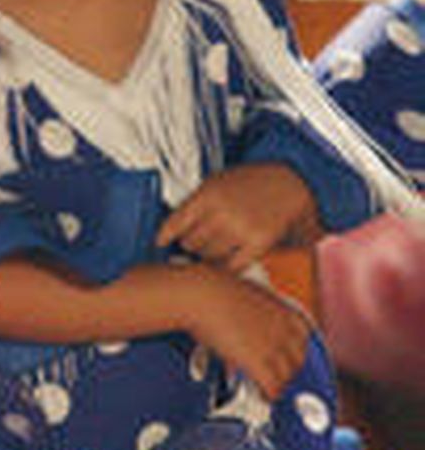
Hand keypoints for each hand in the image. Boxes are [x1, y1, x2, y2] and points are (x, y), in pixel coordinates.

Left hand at [157, 164, 317, 271]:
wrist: (289, 182)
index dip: (166, 235)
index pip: (174, 223)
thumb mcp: (215, 183)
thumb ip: (193, 205)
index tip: (160, 242)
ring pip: (208, 256)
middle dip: (191, 243)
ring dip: (208, 255)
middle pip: (190, 243)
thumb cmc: (249, 183)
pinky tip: (226, 259)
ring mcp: (241, 229)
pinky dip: (225, 266)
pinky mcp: (259, 243)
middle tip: (198, 239)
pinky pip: (231, 267)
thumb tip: (170, 232)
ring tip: (217, 244)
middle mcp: (222, 212)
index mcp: (208, 195)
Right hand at [180, 264, 312, 400]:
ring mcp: (273, 347)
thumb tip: (244, 301)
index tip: (286, 354)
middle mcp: (284, 330)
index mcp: (284, 310)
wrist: (204, 296)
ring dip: (279, 383)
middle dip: (289, 368)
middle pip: (298, 358)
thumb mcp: (244, 293)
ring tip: (269, 388)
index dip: (294, 349)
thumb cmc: (214, 288)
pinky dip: (269, 394)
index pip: (302, 337)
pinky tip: (264, 396)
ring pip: (286, 375)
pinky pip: (272, 386)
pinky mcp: (258, 363)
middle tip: (277, 374)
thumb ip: (252, 305)